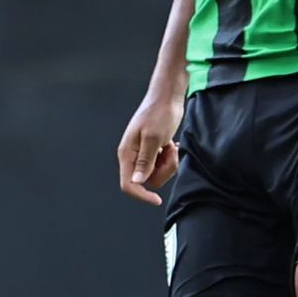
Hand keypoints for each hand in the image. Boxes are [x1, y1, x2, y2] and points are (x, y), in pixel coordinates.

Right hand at [117, 84, 182, 205]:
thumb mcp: (154, 138)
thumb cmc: (159, 112)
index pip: (128, 184)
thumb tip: (136, 181)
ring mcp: (142, 154)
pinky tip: (170, 145)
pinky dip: (169, 158)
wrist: (167, 96)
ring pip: (156, 174)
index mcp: (127, 153)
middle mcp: (132, 156)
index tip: (157, 199)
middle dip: (162, 171)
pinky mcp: (152, 151)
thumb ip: (145, 161)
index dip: (142, 195)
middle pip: (146, 181)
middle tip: (168, 152)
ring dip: (167, 163)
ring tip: (170, 145)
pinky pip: (161, 165)